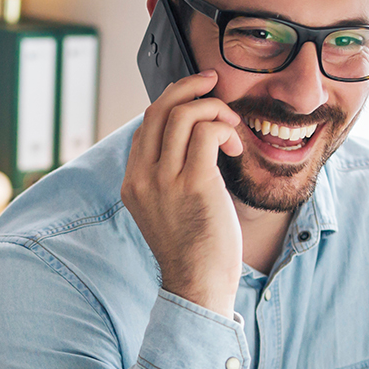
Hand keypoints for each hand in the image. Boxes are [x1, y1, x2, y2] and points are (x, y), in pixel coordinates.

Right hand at [121, 70, 245, 315]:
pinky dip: (224, 128)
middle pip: (158, 109)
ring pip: (182, 114)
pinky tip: (235, 148)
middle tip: (214, 82)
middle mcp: (141, 177)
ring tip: (232, 129)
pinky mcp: (192, 184)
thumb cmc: (193, 249)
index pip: (146, 125)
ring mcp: (163, 180)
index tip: (197, 98)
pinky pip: (205, 133)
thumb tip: (194, 140)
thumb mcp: (168, 208)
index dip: (172, 104)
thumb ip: (170, 176)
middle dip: (189, 88)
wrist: (197, 286)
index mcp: (132, 182)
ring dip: (214, 110)